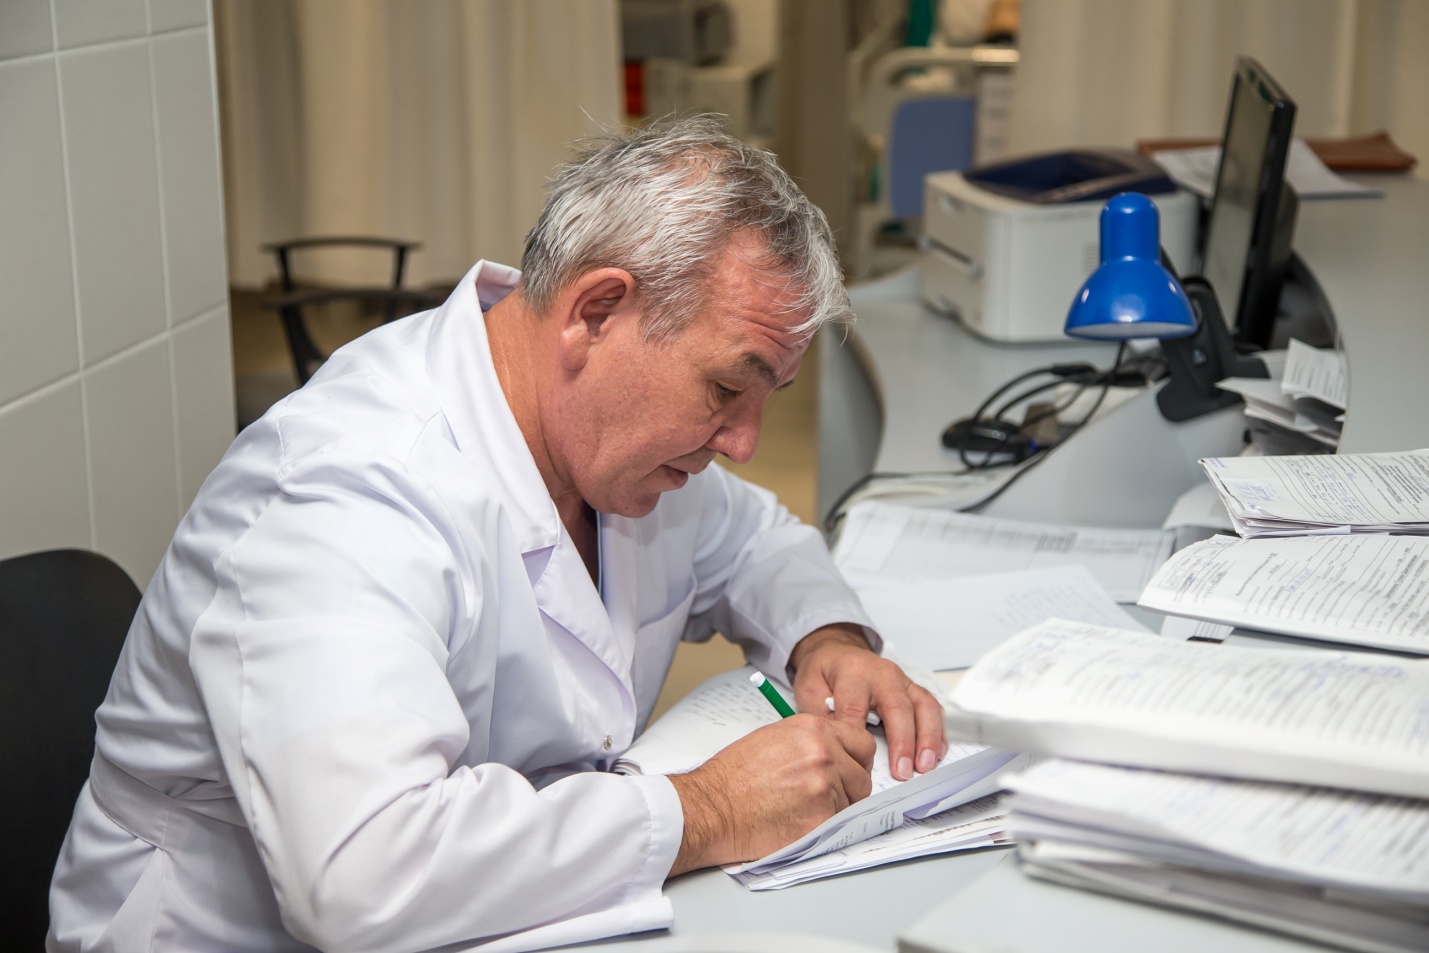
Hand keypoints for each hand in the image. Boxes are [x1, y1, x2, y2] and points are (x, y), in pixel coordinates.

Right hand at [666, 714, 874, 875]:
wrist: (713, 807)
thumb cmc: (733, 777)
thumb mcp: (774, 738)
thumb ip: (810, 742)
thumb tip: (835, 754)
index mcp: (813, 730)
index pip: (861, 743)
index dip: (858, 761)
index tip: (853, 770)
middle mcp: (823, 754)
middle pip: (862, 777)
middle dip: (849, 790)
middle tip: (826, 798)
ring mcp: (824, 786)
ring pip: (850, 804)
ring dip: (833, 810)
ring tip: (800, 810)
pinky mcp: (820, 818)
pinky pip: (837, 826)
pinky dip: (822, 829)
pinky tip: (797, 823)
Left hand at [789, 624, 946, 781]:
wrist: (835, 651)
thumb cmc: (824, 672)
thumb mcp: (810, 690)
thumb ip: (823, 718)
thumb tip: (839, 749)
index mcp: (853, 672)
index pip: (856, 708)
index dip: (859, 737)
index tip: (860, 763)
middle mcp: (882, 674)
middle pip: (898, 707)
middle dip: (903, 742)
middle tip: (903, 772)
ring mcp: (901, 680)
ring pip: (923, 706)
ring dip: (927, 738)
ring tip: (925, 765)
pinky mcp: (912, 689)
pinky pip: (931, 707)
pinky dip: (937, 731)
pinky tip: (936, 752)